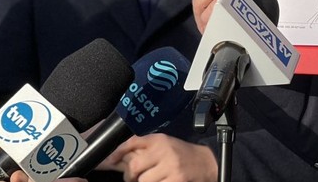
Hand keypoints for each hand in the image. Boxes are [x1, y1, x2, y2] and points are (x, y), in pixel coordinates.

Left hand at [103, 134, 217, 181]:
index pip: (132, 142)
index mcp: (159, 140)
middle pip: (134, 166)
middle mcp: (164, 151)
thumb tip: (112, 159)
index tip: (110, 161)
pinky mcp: (176, 180)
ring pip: (143, 181)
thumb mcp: (163, 146)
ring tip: (153, 179)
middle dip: (131, 175)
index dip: (118, 152)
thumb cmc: (180, 155)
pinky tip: (162, 181)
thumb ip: (140, 150)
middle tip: (135, 177)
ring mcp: (171, 166)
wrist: (206, 163)